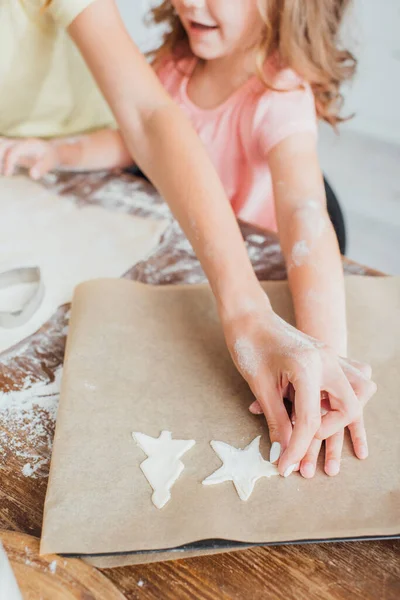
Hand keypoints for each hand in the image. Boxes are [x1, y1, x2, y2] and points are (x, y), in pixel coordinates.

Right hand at [0, 137, 58, 178]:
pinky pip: (1, 150)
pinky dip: (0, 158)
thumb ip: (41, 168)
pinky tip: (1, 170)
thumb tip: (33, 176)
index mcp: (27, 145)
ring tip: (0, 170)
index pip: (13, 151)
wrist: (49, 151)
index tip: (7, 174)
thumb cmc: (49, 157)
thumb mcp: (49, 163)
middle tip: (1, 172)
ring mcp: (12, 145)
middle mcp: (17, 142)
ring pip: (1, 144)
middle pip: (3, 144)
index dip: (8, 162)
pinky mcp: (9, 150)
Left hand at [250, 358, 372, 477]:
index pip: (310, 421)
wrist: (248, 316)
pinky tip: (328, 408)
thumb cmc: (249, 346)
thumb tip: (284, 452)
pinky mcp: (328, 356)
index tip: (284, 467)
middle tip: (303, 439)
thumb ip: (277, 420)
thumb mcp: (260, 386)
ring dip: (340, 413)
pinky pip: (350, 378)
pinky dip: (341, 396)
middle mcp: (327, 360)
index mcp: (308, 368)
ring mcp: (330, 356)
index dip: (297, 449)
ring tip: (318, 428)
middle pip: (347, 407)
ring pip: (357, 390)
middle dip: (327, 431)